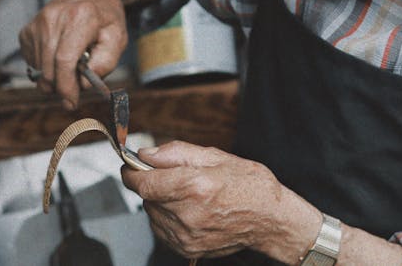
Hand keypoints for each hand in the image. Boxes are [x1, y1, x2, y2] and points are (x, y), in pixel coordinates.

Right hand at [18, 0, 126, 108]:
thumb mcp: (118, 38)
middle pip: (49, 68)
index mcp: (81, 17)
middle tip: (77, 86)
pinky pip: (32, 62)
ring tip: (72, 63)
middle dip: (62, 87)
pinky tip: (59, 55)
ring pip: (39, 69)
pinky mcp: (27, 30)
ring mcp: (37, 22)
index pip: (64, 60)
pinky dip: (45, 67)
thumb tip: (83, 85)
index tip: (71, 103)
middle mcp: (54, 17)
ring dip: (55, 76)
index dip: (67, 87)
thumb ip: (105, 63)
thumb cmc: (106, 16)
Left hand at [121, 141, 320, 260]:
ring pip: (152, 213)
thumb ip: (175, 153)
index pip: (143, 183)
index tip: (130, 165)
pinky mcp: (187, 249)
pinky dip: (166, 218)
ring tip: (188, 195)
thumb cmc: (249, 185)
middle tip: (175, 176)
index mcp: (194, 186)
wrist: (271, 220)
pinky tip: (187, 210)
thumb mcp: (215, 156)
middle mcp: (187, 214)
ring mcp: (187, 235)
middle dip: (153, 183)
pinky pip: (161, 229)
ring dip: (160, 201)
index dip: (131, 172)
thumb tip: (145, 153)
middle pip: (146, 197)